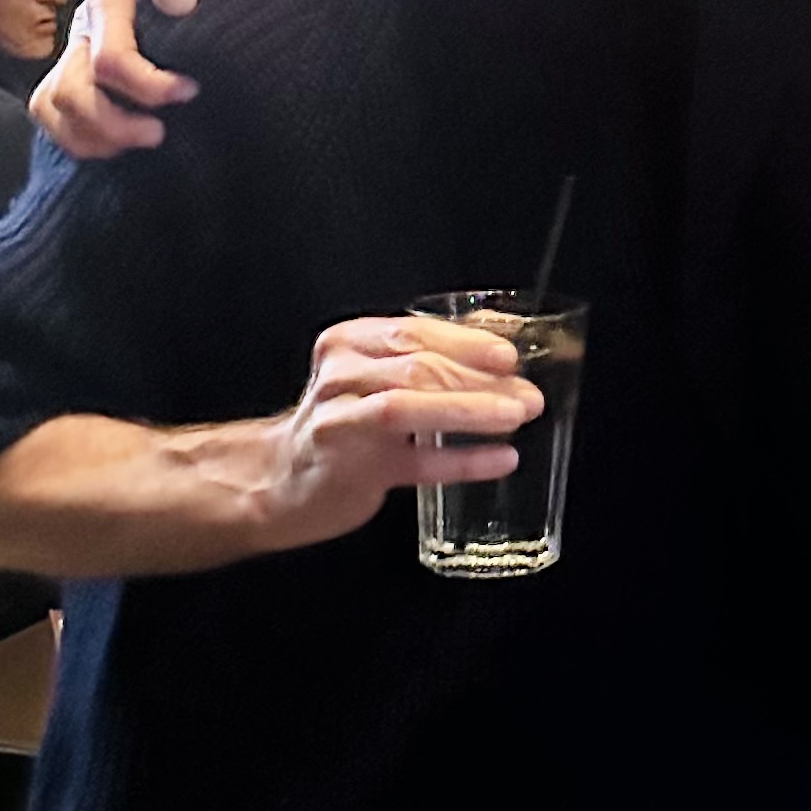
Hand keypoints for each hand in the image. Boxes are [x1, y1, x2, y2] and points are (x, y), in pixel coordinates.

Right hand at [35, 0, 222, 156]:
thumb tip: (180, 3)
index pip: (110, 61)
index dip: (148, 88)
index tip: (190, 91)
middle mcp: (86, 25)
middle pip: (70, 94)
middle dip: (114, 125)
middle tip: (162, 133)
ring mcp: (81, 43)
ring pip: (56, 106)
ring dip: (94, 136)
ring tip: (143, 140)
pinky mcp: (85, 56)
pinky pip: (58, 105)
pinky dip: (81, 133)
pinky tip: (122, 138)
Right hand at [261, 312, 540, 550]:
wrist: (282, 478)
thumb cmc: (342, 421)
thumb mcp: (374, 374)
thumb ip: (427, 353)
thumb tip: (502, 333)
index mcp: (349, 343)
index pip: (414, 331)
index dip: (467, 342)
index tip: (509, 355)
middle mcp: (341, 377)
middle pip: (416, 368)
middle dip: (480, 380)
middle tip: (528, 394)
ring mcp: (341, 424)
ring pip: (408, 408)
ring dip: (470, 410)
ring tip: (516, 416)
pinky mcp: (350, 471)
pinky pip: (414, 463)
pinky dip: (462, 460)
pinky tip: (500, 459)